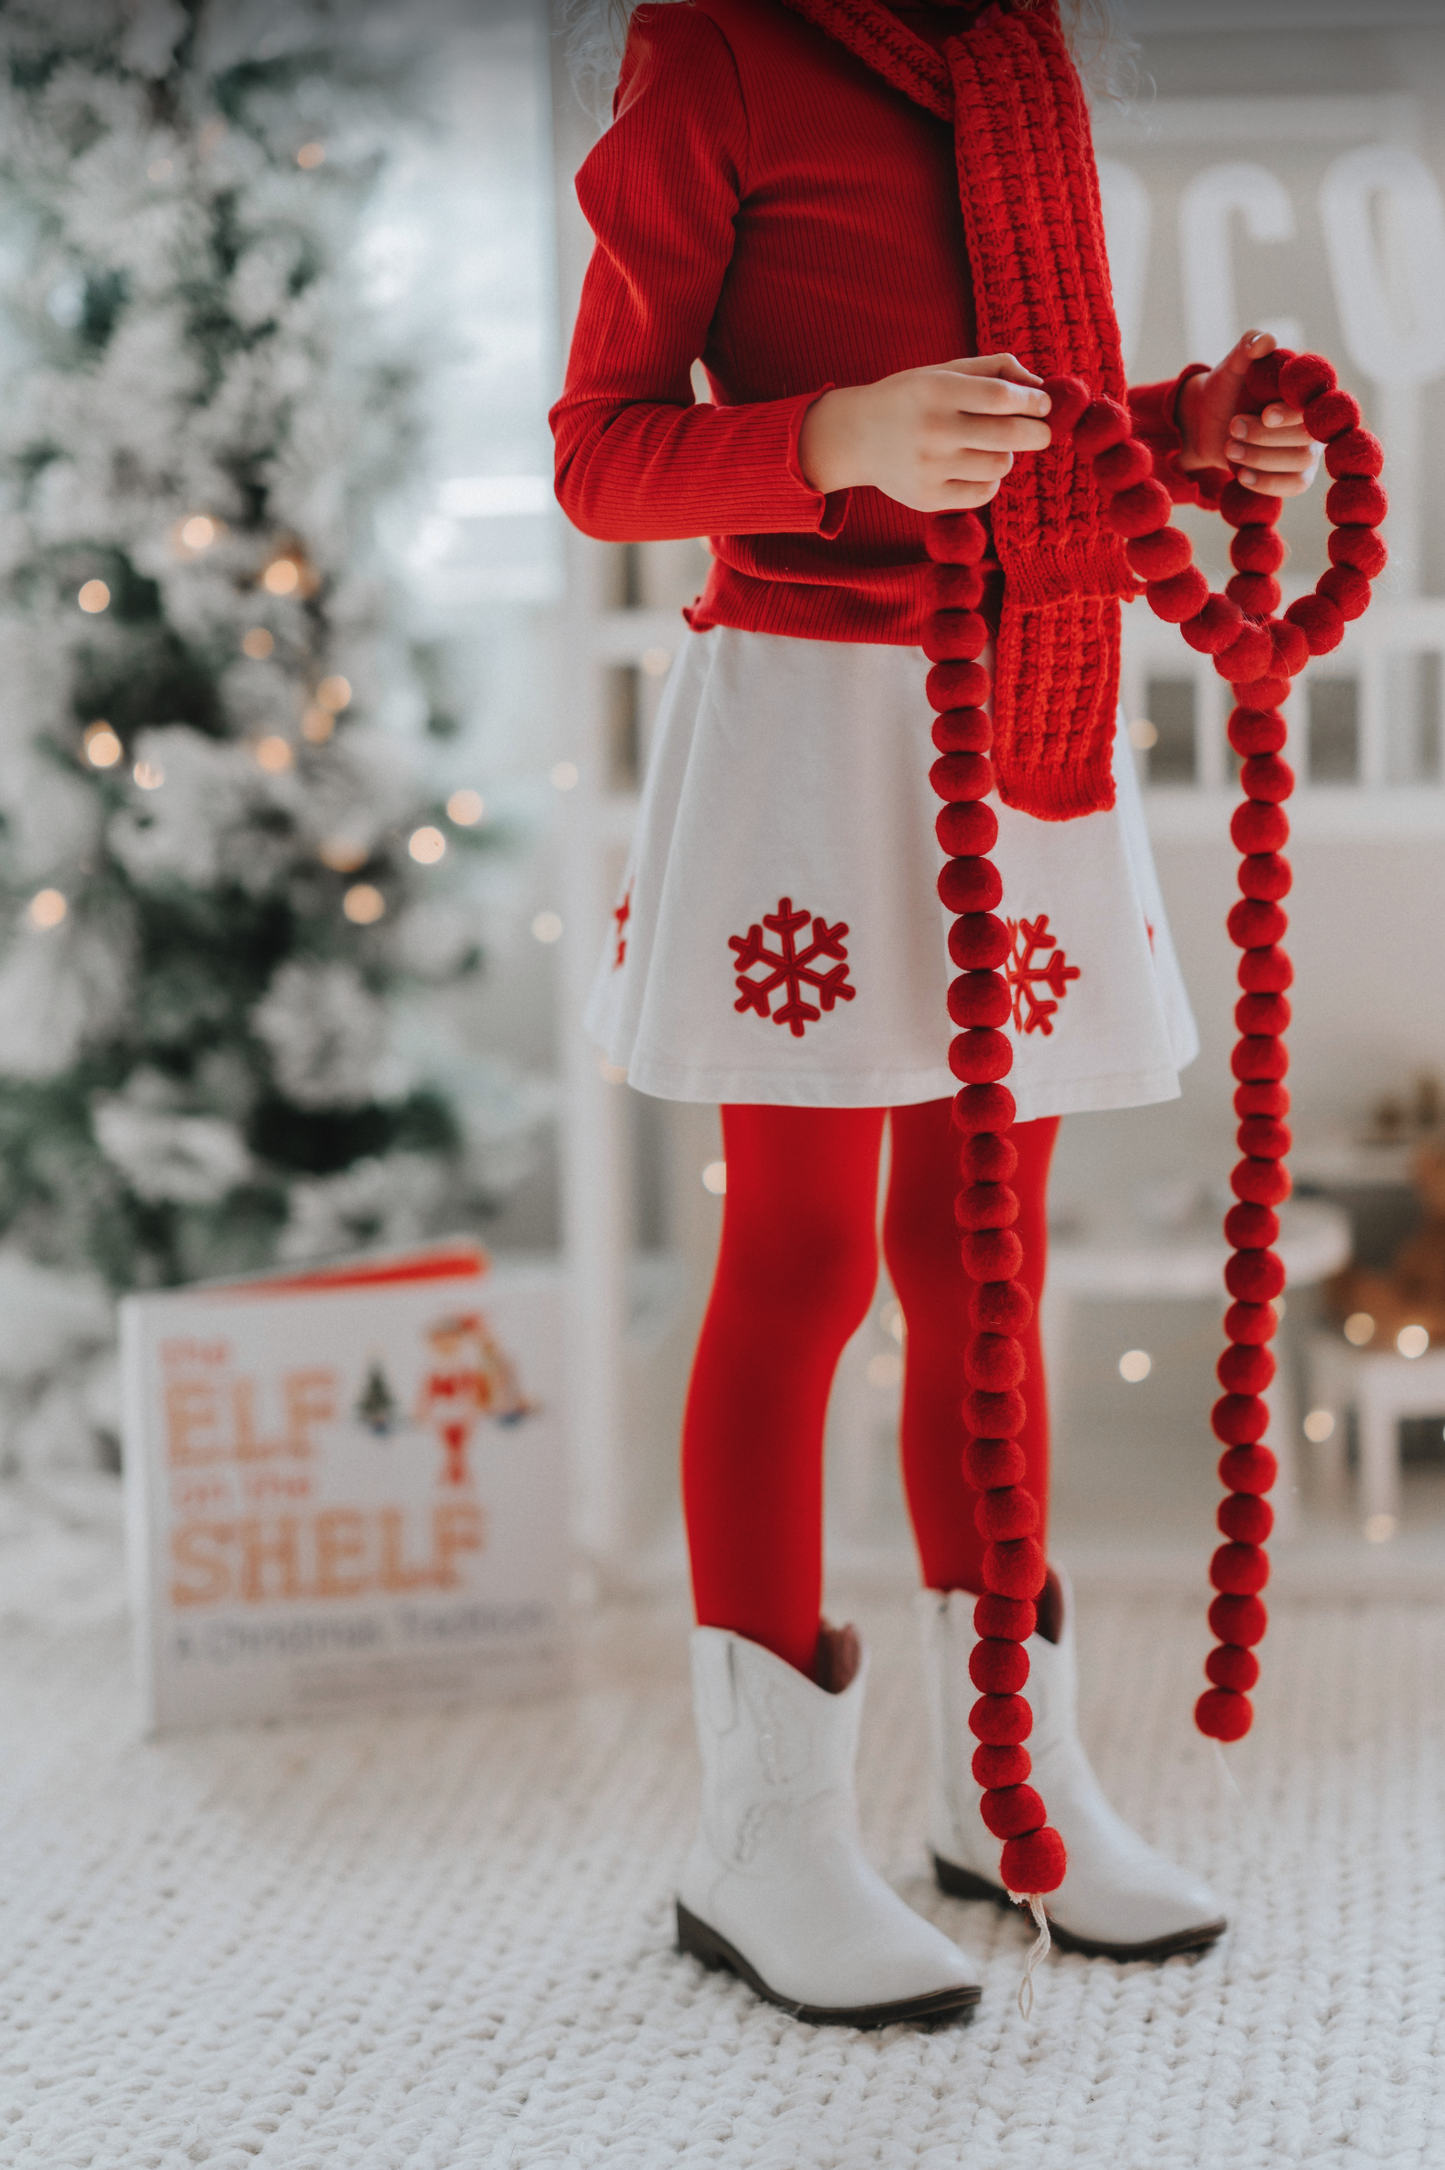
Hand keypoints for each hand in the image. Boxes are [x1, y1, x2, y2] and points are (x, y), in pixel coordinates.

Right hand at [798, 354, 1052, 511]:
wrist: (856, 436)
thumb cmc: (910, 398)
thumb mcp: (943, 371)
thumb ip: (992, 369)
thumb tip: (1039, 384)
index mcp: (937, 390)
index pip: (1002, 397)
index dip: (1033, 401)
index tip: (1045, 404)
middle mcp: (933, 430)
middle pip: (1010, 435)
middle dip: (1038, 433)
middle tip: (1042, 431)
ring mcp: (929, 468)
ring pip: (1000, 466)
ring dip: (1007, 456)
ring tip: (993, 447)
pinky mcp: (927, 498)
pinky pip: (983, 493)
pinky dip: (989, 480)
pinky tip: (977, 468)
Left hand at [1176, 329, 1319, 497]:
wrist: (1208, 421)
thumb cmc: (1226, 388)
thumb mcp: (1231, 366)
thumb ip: (1247, 347)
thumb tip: (1266, 339)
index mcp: (1306, 389)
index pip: (1316, 402)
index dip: (1292, 412)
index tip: (1265, 414)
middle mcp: (1314, 418)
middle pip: (1306, 437)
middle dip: (1265, 437)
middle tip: (1232, 427)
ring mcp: (1308, 448)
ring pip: (1300, 462)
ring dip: (1261, 458)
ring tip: (1229, 447)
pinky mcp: (1297, 474)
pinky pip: (1294, 485)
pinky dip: (1267, 483)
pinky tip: (1241, 475)